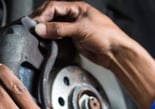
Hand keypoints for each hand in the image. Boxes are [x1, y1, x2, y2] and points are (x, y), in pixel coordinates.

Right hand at [33, 1, 154, 108]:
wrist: (117, 54)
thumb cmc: (107, 36)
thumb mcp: (81, 29)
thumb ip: (60, 29)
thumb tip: (42, 29)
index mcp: (78, 8)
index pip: (54, 6)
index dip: (43, 14)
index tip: (36, 23)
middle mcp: (76, 17)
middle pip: (53, 16)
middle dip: (43, 22)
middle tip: (34, 29)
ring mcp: (76, 30)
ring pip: (56, 28)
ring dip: (48, 32)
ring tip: (39, 36)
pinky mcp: (77, 42)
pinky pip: (61, 39)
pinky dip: (53, 40)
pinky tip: (49, 43)